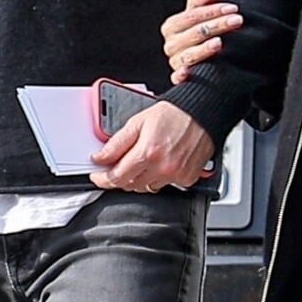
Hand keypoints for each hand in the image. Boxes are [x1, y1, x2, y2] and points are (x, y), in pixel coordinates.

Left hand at [90, 100, 216, 192]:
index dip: (103, 179)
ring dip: (140, 178)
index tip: (98, 176)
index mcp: (147, 153)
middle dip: (121, 177)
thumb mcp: (138, 122)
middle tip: (120, 165)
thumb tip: (100, 157)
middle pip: (130, 185)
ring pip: (147, 187)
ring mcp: (176, 175)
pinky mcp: (187, 179)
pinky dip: (159, 177)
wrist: (203, 113)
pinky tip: (162, 162)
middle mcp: (162, 168)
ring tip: (145, 159)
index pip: (117, 177)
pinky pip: (166, 185)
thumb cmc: (174, 114)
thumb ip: (117, 143)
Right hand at [162, 0, 242, 83]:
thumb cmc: (202, 33)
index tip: (232, 8)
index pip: (192, 15)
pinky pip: (177, 78)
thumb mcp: (200, 15)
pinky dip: (182, 75)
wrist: (203, 59)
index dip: (213, 10)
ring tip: (220, 42)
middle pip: (195, 32)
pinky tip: (188, 71)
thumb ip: (202, 1)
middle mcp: (171, 44)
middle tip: (237, 20)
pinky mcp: (178, 78)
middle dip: (217, 25)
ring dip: (205, 48)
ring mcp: (175, 61)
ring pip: (190, 54)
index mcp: (172, 26)